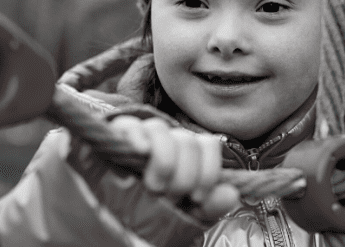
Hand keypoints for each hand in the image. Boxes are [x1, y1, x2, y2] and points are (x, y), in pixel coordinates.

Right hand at [108, 115, 239, 221]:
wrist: (112, 218)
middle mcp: (167, 141)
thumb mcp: (185, 214)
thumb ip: (209, 205)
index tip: (198, 196)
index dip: (208, 170)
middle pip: (186, 140)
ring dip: (163, 160)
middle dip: (184, 173)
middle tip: (171, 196)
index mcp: (187, 155)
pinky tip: (140, 151)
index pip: (208, 145)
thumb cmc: (152, 214)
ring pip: (160, 129)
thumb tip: (231, 194)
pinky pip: (129, 125)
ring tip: (154, 186)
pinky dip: (137, 136)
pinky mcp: (116, 137)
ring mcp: (141, 137)